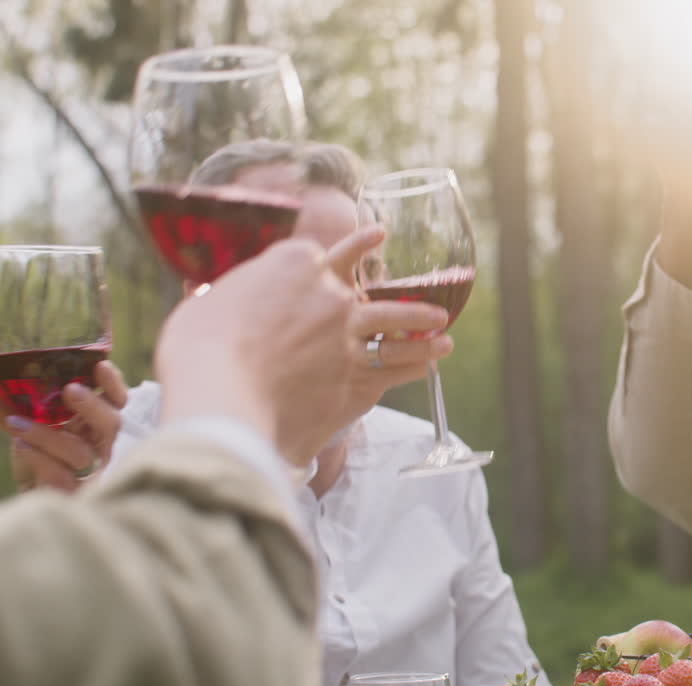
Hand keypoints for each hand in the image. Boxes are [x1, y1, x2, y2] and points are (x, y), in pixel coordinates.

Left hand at [5, 361, 127, 491]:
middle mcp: (103, 448)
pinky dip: (38, 458)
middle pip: (111, 424)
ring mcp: (92, 474)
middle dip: (92, 405)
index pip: (118, 402)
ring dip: (47, 434)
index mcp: (99, 427)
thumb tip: (5, 385)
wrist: (35, 499)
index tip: (100, 365)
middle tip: (70, 390)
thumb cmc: (42, 460)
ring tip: (15, 422)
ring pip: (79, 452)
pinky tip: (21, 445)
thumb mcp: (37, 430)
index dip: (113, 385)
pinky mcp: (73, 495)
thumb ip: (33, 410)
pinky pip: (59, 475)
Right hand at [154, 234, 445, 465]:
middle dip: (401, 293)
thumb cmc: (199, 351)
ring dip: (423, 326)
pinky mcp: (357, 372)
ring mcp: (348, 333)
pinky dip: (416, 363)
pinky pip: (395, 365)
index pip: (330, 252)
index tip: (374, 237)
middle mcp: (328, 293)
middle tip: (427, 296)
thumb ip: (213, 296)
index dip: (354, 248)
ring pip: (397, 323)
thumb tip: (201, 292)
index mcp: (291, 264)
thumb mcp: (200, 307)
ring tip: (442, 329)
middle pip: (373, 289)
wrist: (224, 394)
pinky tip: (429, 364)